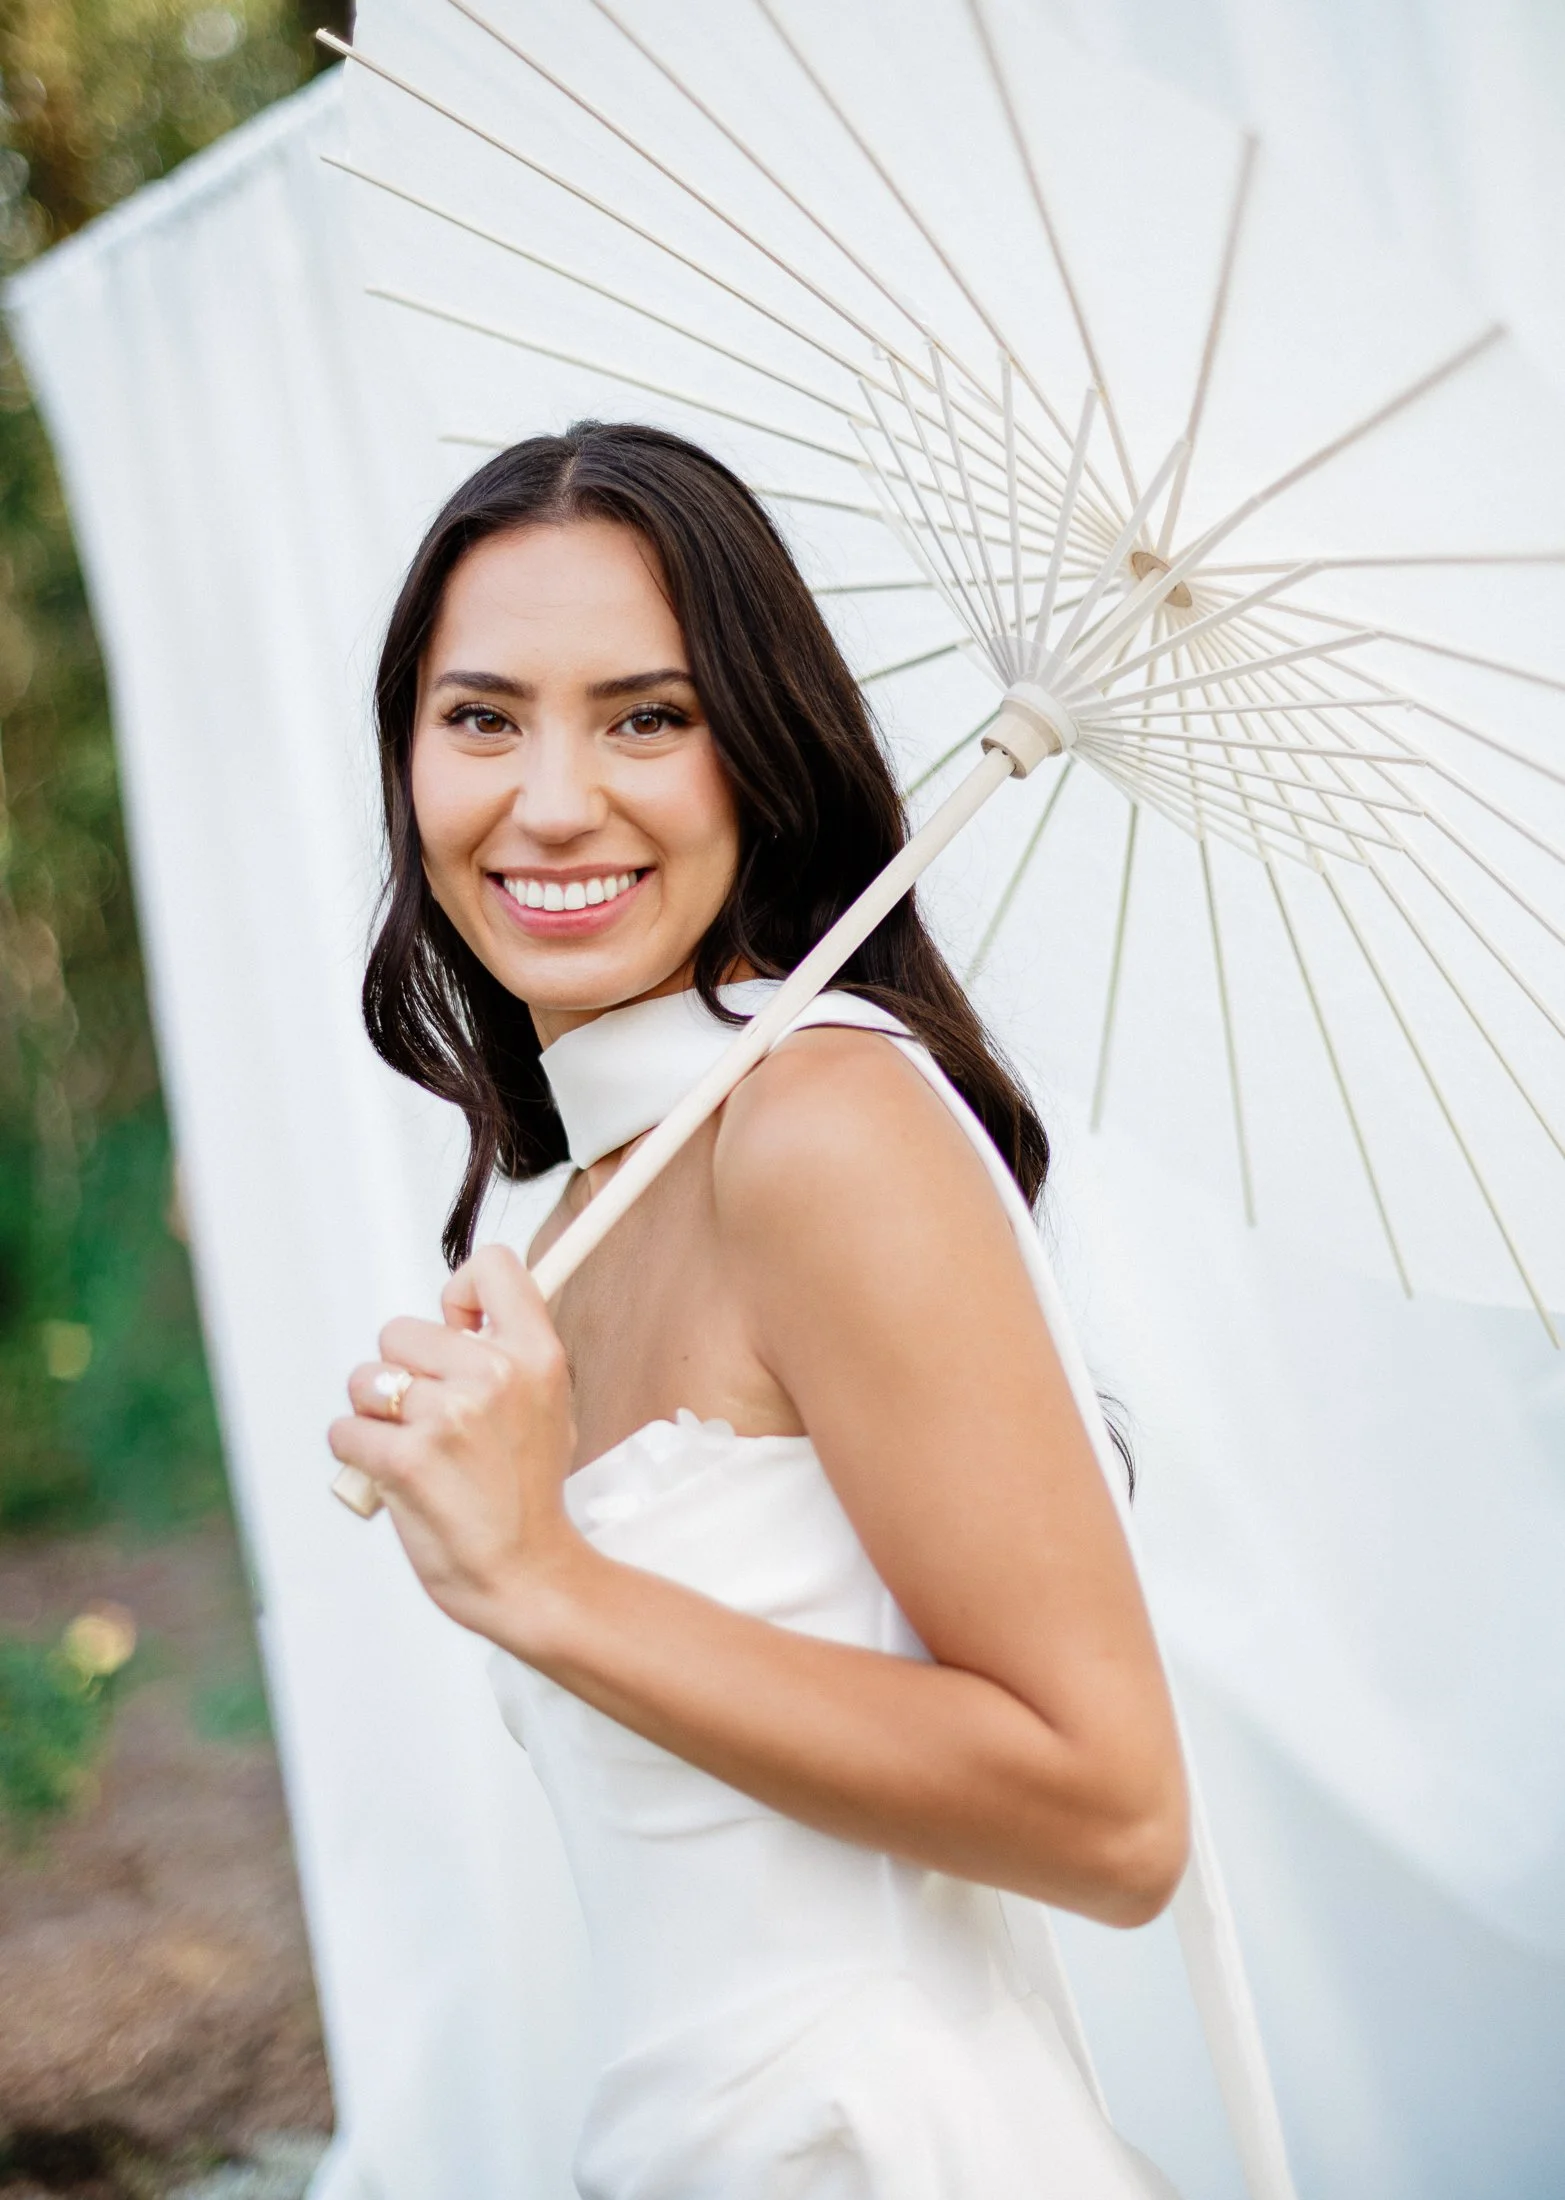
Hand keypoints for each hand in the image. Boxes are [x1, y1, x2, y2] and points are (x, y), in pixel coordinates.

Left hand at [328, 1244, 579, 1640]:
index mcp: (536, 1355)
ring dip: (374, 1416)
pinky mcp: (404, 1459)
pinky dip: (357, 1455)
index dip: (459, 1295)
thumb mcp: (548, 1405)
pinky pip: (344, 1430)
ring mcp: (447, 1416)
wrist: (526, 1575)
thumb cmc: (526, 1495)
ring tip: (413, 1451)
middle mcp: (493, 1375)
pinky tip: (392, 1478)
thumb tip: (458, 1318)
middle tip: (434, 1421)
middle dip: (402, 1374)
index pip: (490, 1265)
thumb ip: (507, 1353)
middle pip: (399, 1329)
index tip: (458, 1332)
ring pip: (365, 1381)